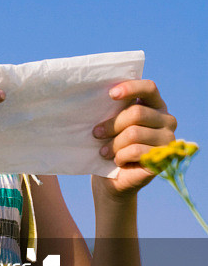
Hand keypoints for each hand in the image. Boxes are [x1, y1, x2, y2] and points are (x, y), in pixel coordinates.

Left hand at [92, 79, 176, 199]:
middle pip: (137, 113)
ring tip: (103, 152)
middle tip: (96, 133)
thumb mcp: (112, 123)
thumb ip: (113, 108)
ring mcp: (168, 140)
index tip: (110, 94)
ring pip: (134, 133)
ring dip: (114, 144)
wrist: (114, 177)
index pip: (149, 88)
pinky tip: (117, 160)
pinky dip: (121, 156)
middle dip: (112, 124)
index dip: (130, 88)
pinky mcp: (164, 159)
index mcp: (155, 105)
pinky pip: (137, 151)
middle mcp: (167, 120)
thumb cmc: (111, 143)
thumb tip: (96, 96)